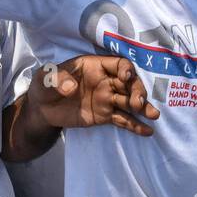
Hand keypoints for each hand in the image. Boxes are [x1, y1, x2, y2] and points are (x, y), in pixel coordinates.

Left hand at [30, 55, 159, 135]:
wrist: (42, 109)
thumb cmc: (45, 85)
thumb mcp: (45, 78)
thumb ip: (56, 79)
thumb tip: (70, 87)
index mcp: (94, 66)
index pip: (117, 64)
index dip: (125, 69)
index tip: (127, 77)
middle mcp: (106, 81)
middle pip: (128, 83)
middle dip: (137, 91)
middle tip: (138, 102)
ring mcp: (107, 99)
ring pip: (129, 101)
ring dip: (142, 107)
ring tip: (153, 115)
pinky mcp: (105, 116)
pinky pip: (123, 120)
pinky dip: (135, 125)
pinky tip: (147, 131)